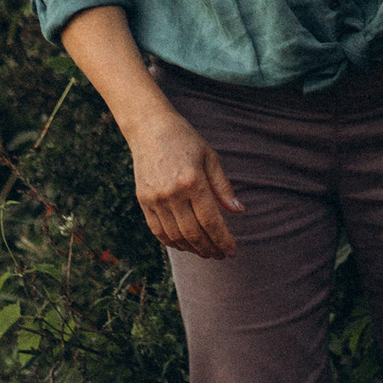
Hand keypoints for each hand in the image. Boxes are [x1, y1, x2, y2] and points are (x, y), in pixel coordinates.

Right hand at [126, 99, 241, 262]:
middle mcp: (172, 194)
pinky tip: (184, 245)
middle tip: (220, 255)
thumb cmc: (185, 140)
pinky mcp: (143, 201)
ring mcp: (155, 199)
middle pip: (194, 233)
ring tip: (205, 252)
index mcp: (192, 181)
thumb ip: (223, 187)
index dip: (223, 240)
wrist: (149, 127)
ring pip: (175, 236)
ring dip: (192, 249)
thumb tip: (238, 211)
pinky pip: (158, 231)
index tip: (232, 251)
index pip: (211, 221)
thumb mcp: (210, 157)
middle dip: (210, 249)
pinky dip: (172, 242)